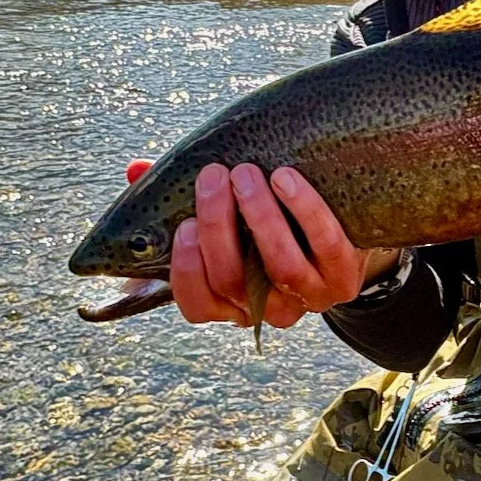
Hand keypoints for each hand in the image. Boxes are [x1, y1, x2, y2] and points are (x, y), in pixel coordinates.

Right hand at [125, 159, 399, 329]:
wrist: (341, 227)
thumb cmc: (268, 218)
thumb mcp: (224, 211)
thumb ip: (179, 196)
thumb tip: (136, 170)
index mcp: (230, 302)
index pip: (198, 307)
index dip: (187, 272)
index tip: (183, 226)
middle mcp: (267, 310)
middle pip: (233, 281)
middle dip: (218, 226)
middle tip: (212, 176)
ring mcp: (309, 299)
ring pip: (280, 267)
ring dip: (261, 216)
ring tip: (246, 173)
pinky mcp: (344, 280)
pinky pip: (325, 246)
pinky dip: (304, 210)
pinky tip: (285, 178)